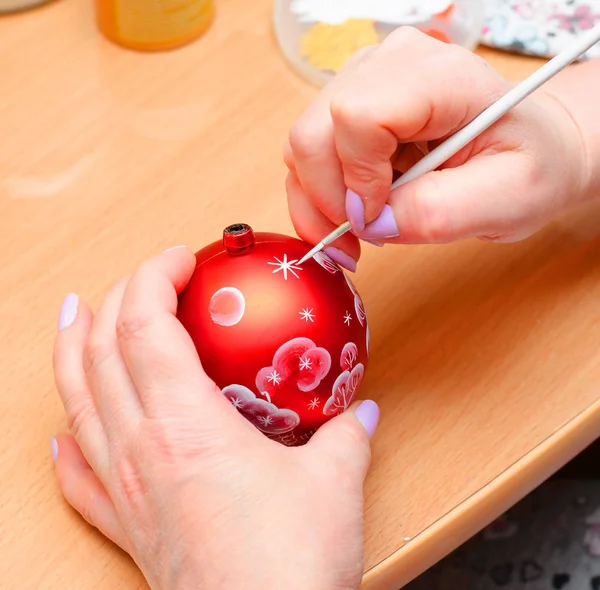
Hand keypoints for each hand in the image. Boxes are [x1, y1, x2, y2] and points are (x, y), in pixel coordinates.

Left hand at [51, 247, 379, 589]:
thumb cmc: (291, 563)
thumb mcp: (335, 483)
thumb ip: (345, 436)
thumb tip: (360, 412)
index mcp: (184, 425)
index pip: (145, 326)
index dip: (154, 278)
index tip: (181, 259)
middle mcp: (139, 450)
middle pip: (100, 352)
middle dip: (116, 299)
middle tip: (141, 279)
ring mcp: (123, 489)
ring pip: (75, 403)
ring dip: (69, 352)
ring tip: (72, 317)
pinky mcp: (124, 527)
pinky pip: (76, 478)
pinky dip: (65, 444)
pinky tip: (60, 434)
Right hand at [284, 27, 591, 269]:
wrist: (528, 149)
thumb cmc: (528, 165)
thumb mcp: (507, 201)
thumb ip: (440, 213)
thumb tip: (371, 224)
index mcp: (439, 76)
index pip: (358, 116)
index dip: (357, 179)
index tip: (377, 219)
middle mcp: (390, 65)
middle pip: (313, 134)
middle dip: (327, 200)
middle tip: (360, 240)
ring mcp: (364, 82)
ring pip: (302, 146)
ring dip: (320, 202)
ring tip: (361, 232)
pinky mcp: (350, 106)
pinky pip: (309, 154)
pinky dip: (321, 195)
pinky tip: (354, 216)